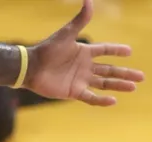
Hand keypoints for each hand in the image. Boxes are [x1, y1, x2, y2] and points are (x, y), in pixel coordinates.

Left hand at [26, 0, 144, 105]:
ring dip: (118, 85)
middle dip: (125, 73)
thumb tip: (89, 1)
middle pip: (109, 70)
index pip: (105, 50)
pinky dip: (101, 100)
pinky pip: (90, 97)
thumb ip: (80, 20)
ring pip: (104, 83)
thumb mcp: (66, 34)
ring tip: (133, 87)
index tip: (129, 51)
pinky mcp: (72, 92)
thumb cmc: (47, 50)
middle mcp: (84, 67)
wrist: (30, 68)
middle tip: (141, 77)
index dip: (117, 50)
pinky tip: (114, 101)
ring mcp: (79, 80)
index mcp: (84, 52)